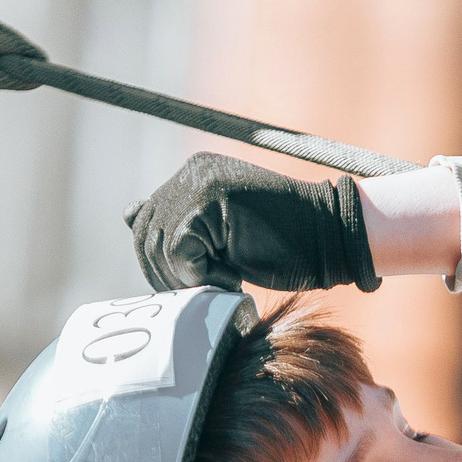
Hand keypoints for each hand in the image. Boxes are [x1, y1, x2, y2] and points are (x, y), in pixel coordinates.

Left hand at [125, 154, 378, 292]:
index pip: (146, 223)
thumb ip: (179, 225)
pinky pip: (180, 249)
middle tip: (210, 288)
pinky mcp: (210, 201)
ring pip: (160, 245)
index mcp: (191, 177)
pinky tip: (233, 277)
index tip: (197, 281)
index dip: (162, 263)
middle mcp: (190, 173)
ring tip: (227, 282)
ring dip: (189, 278)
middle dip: (169, 275)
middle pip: (146, 234)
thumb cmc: (288, 245)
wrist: (333, 239)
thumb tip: (127, 214)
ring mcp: (199, 183)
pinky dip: (202, 274)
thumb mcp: (222, 236)